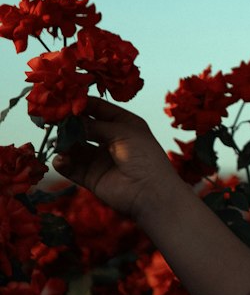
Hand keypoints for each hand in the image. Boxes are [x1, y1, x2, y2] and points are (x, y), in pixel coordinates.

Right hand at [53, 98, 178, 223]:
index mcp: (123, 124)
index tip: (63, 102)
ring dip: (64, 145)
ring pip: (75, 147)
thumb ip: (95, 126)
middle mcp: (110, 139)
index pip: (98, 109)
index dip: (82, 105)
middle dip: (69, 125)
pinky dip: (64, 163)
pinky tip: (61, 160)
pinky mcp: (92, 177)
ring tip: (58, 144)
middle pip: (84, 128)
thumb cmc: (144, 156)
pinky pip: (72, 167)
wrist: (151, 192)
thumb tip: (71, 120)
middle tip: (53, 122)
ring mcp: (100, 159)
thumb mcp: (122, 132)